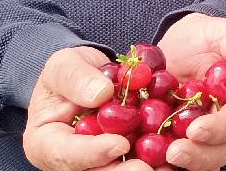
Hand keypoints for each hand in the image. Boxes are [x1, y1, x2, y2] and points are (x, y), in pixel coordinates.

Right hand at [23, 46, 160, 170]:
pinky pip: (140, 161)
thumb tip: (101, 94)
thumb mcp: (64, 65)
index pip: (67, 153)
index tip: (119, 144)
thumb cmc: (70, 73)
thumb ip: (76, 78)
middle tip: (148, 168)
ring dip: (144, 169)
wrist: (90, 80)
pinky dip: (159, 160)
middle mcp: (72, 161)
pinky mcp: (124, 159)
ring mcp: (98, 163)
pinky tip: (178, 157)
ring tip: (168, 166)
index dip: (93, 152)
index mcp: (47, 142)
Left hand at [156, 13, 225, 170]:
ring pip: (201, 161)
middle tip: (174, 152)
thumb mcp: (224, 31)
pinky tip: (143, 160)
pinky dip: (161, 163)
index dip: (220, 128)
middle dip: (199, 155)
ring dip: (183, 164)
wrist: (177, 47)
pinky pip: (174, 160)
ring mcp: (202, 137)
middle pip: (222, 150)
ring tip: (159, 158)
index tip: (196, 129)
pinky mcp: (178, 141)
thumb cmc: (205, 38)